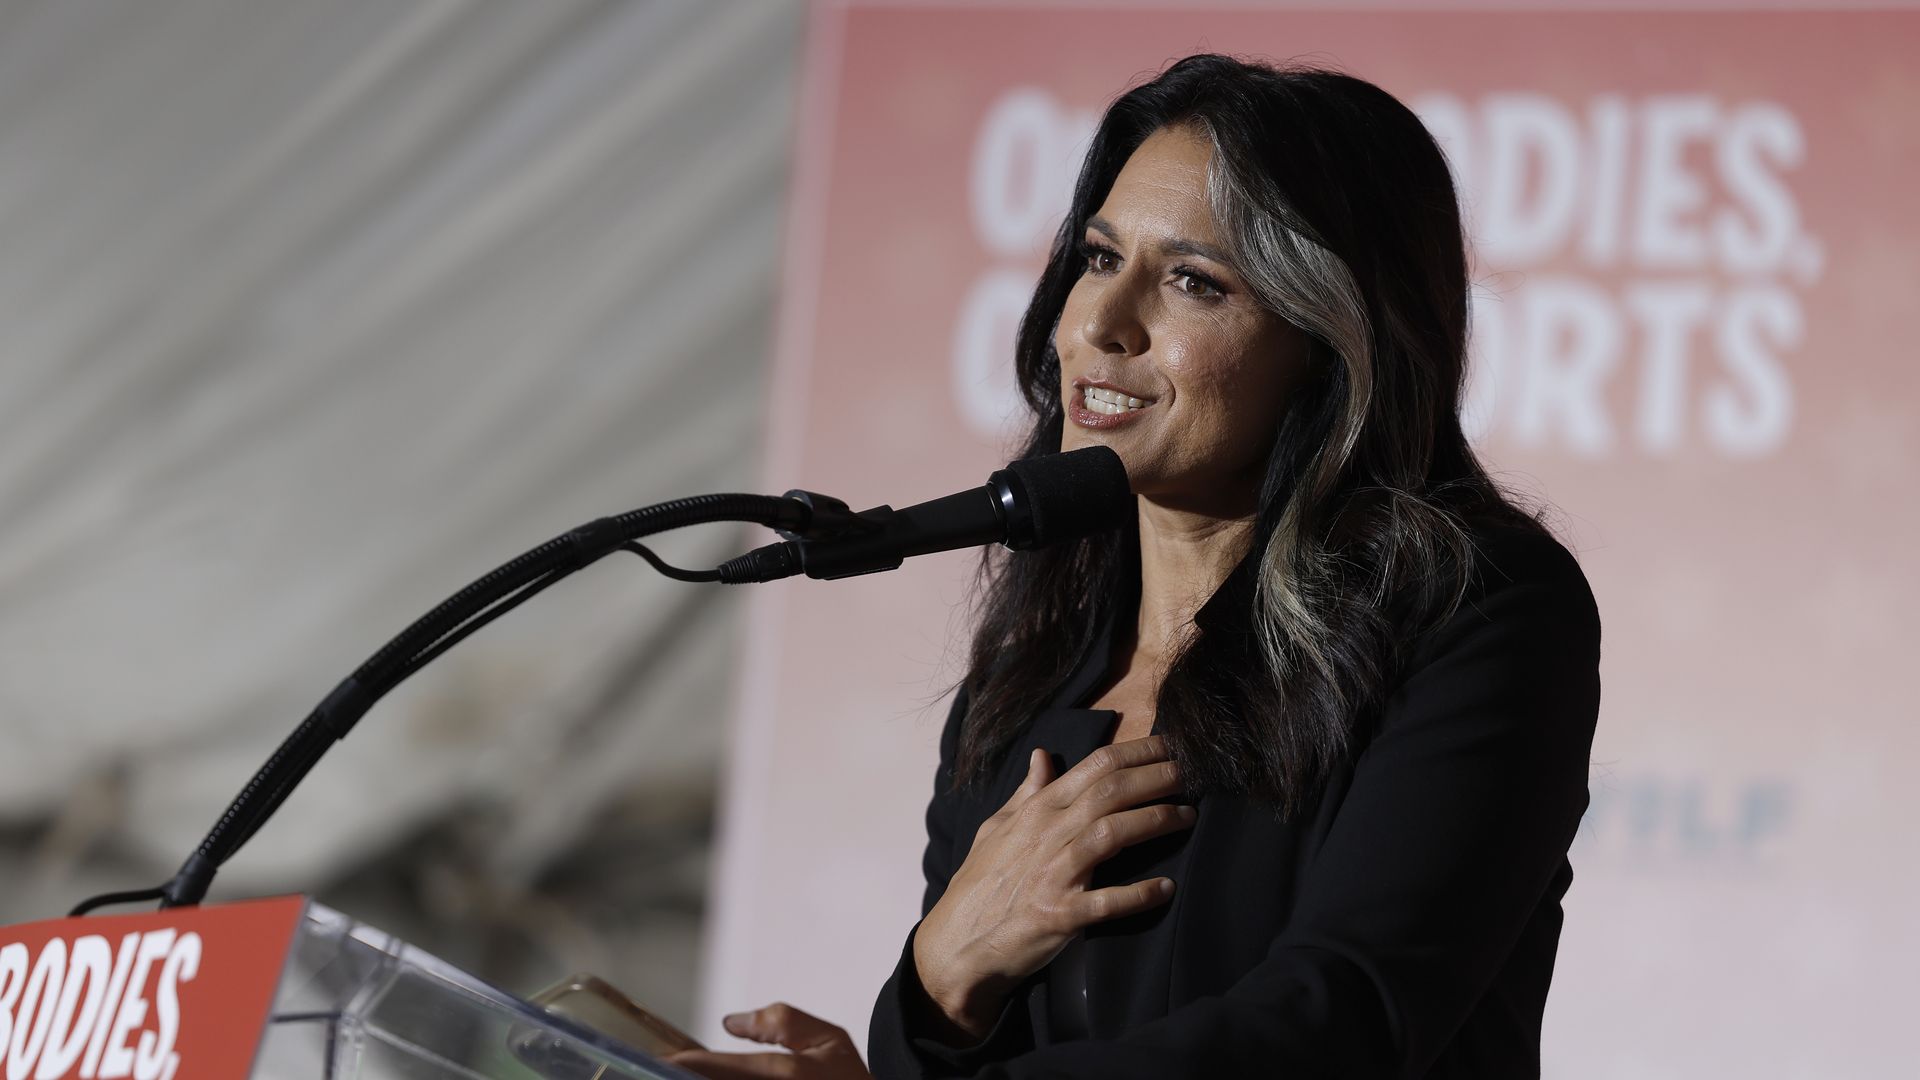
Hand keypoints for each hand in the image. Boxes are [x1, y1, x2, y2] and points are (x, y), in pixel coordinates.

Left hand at [664, 1003, 869, 1079]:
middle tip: (656, 1068)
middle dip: (686, 1078)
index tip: (663, 1061)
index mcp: (792, 1074)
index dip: (692, 1065)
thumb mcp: (828, 1040)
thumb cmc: (848, 1079)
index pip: (729, 1068)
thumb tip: (730, 1023)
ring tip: (668, 1074)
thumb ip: (782, 1023)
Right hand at [912, 735, 1194, 1038]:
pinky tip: (1166, 888)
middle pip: (1110, 792)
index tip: (1170, 745)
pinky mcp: (1058, 915)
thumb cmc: (980, 885)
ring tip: (1188, 816)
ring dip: (1155, 821)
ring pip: (1111, 834)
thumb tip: (1043, 755)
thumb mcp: (997, 829)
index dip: (1137, 751)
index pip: (1094, 766)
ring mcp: (1052, 874)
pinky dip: (1138, 894)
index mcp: (1037, 810)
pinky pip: (1106, 901)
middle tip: (1193, 771)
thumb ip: (1028, 793)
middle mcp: (1046, 834)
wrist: (957, 946)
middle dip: (1157, 777)